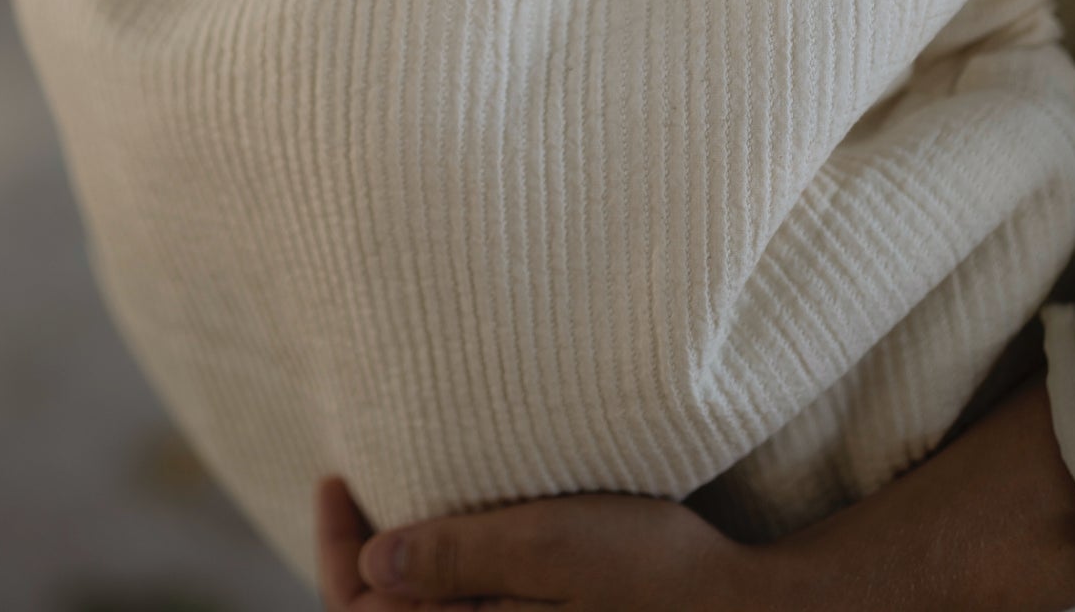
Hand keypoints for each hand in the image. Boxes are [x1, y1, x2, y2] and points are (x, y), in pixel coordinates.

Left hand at [315, 478, 767, 610]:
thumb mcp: (548, 544)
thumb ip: (456, 559)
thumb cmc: (651, 573)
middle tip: (351, 479)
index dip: (333, 552)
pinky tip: (452, 529)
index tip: (334, 475)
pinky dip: (440, 580)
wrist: (742, 610)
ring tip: (393, 497)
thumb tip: (369, 566)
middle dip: (354, 559)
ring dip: (396, 571)